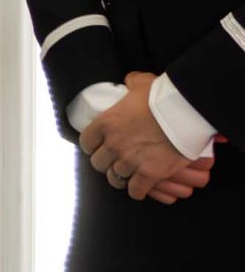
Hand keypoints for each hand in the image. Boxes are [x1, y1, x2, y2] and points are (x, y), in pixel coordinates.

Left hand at [80, 71, 213, 201]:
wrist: (185, 113)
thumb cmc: (163, 97)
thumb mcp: (142, 83)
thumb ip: (131, 82)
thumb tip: (129, 80)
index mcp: (106, 123)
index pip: (86, 142)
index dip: (92, 146)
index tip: (99, 146)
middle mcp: (113, 145)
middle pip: (98, 164)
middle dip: (106, 163)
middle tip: (115, 160)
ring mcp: (129, 161)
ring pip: (115, 178)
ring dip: (121, 177)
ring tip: (128, 174)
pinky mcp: (148, 174)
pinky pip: (135, 191)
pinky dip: (138, 190)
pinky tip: (142, 185)